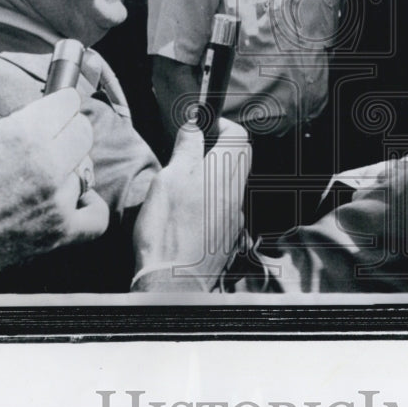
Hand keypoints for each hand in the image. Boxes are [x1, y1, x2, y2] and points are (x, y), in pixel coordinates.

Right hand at [0, 89, 106, 284]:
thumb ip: (3, 131)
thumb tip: (23, 127)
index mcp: (22, 135)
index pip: (68, 103)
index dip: (60, 103)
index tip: (56, 106)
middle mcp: (47, 165)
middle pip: (83, 132)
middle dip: (68, 130)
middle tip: (52, 137)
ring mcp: (57, 202)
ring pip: (85, 171)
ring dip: (69, 170)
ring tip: (46, 177)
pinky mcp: (60, 235)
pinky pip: (96, 215)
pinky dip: (88, 206)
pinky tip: (73, 201)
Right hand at [131, 118, 250, 290]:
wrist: (173, 282)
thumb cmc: (168, 230)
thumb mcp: (170, 179)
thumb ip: (187, 148)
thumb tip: (195, 124)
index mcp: (225, 174)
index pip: (238, 134)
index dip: (220, 124)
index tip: (201, 126)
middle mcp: (237, 193)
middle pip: (239, 156)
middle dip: (218, 147)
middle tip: (191, 152)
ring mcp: (235, 216)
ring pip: (231, 182)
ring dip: (213, 174)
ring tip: (184, 183)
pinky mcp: (229, 234)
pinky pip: (225, 206)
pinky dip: (211, 199)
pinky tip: (189, 211)